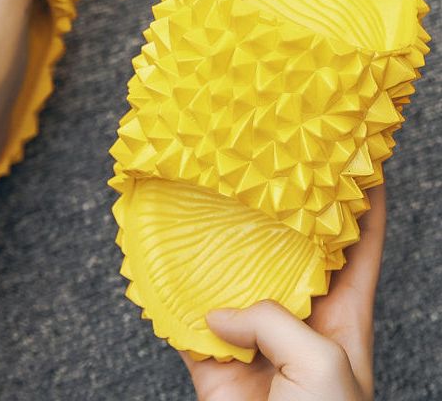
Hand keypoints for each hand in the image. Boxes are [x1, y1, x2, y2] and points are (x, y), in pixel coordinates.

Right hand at [183, 185, 385, 400]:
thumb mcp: (321, 362)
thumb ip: (274, 320)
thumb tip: (218, 314)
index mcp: (343, 319)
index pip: (360, 248)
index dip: (361, 206)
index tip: (351, 162)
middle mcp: (300, 322)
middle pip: (291, 254)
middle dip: (280, 215)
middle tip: (264, 172)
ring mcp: (257, 344)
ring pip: (234, 283)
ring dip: (219, 252)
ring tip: (206, 206)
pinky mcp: (217, 366)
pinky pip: (189, 324)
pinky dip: (174, 298)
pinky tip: (165, 265)